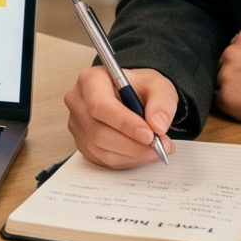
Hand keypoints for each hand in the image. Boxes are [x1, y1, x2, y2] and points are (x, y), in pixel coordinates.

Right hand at [64, 65, 178, 167]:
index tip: (149, 135)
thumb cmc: (139, 87)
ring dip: (133, 155)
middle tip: (160, 145)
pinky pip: (103, 160)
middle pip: (99, 132)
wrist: (132, 96)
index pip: (100, 105)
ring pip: (102, 151)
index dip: (125, 124)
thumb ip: (162, 101)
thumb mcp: (158, 85)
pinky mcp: (82, 144)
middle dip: (134, 145)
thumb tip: (157, 125)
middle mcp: (78, 102)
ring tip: (155, 148)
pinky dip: (127, 160)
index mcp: (91, 80)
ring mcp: (78, 125)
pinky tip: (141, 151)